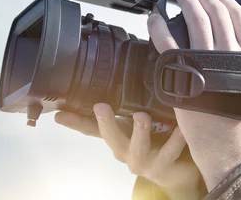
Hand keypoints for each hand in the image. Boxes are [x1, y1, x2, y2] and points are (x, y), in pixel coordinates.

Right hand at [54, 107, 203, 198]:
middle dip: (105, 122)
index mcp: (116, 137)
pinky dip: (175, 139)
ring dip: (139, 132)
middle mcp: (125, 151)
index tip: (60, 113)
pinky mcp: (163, 166)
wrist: (175, 169)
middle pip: (110, 138)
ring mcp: (143, 161)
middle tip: (100, 106)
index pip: (91, 128)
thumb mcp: (134, 121)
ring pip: (138, 148)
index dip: (75, 121)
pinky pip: (170, 151)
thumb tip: (115, 73)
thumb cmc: (152, 139)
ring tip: (142, 116)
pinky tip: (180, 127)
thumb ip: (125, 102)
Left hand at [147, 0, 240, 190]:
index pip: (238, 18)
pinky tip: (154, 17)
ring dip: (186, 2)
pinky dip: (159, 26)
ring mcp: (205, 62)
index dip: (225, 0)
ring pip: (195, 21)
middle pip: (215, 14)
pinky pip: (167, 42)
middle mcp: (228, 54)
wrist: (226, 146)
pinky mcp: (182, 72)